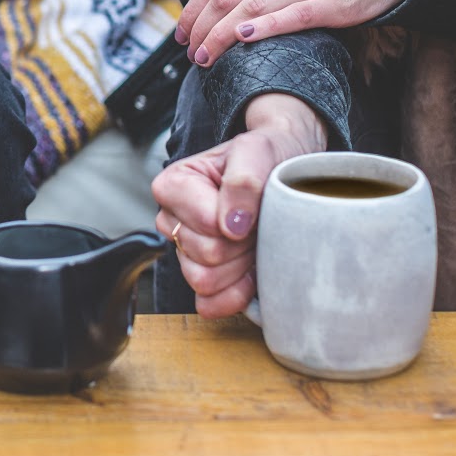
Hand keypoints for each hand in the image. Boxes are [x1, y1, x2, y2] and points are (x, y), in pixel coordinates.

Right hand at [152, 93, 326, 317]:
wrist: (284, 169)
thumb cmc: (266, 156)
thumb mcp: (258, 151)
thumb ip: (243, 181)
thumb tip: (231, 225)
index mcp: (173, 185)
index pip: (206, 225)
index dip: (237, 222)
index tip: (253, 204)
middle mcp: (172, 220)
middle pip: (206, 256)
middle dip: (241, 244)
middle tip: (258, 221)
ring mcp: (184, 251)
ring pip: (205, 281)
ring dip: (240, 266)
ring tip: (255, 240)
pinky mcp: (201, 277)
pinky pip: (208, 304)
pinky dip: (235, 294)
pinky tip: (251, 270)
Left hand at [175, 0, 414, 68]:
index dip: (194, 5)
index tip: (182, 30)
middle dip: (201, 26)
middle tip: (188, 50)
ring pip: (252, 8)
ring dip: (221, 35)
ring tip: (205, 58)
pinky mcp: (335, 4)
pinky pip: (293, 16)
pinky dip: (264, 27)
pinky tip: (242, 40)